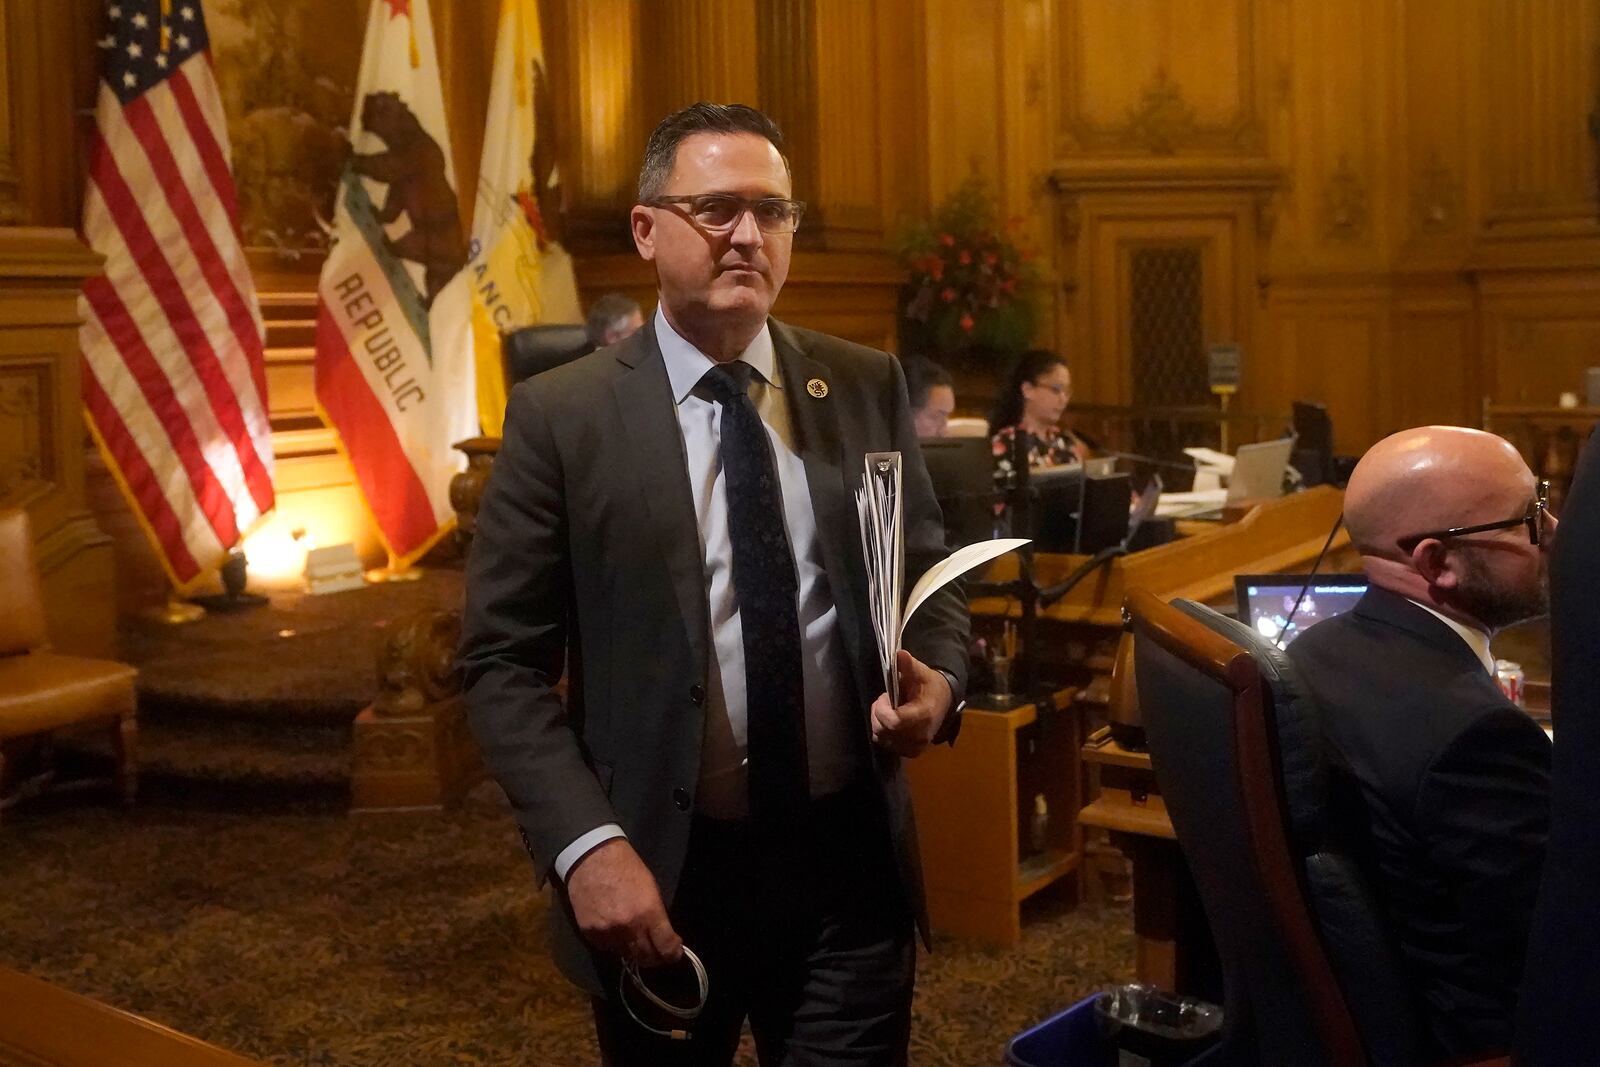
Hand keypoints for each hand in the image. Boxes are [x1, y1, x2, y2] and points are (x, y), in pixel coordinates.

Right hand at [565, 837, 682, 966]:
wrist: (592, 858)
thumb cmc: (626, 868)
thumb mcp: (650, 888)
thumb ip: (656, 917)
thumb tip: (663, 937)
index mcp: (648, 913)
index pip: (666, 947)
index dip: (673, 954)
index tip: (674, 953)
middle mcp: (628, 927)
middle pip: (646, 958)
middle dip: (655, 958)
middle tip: (657, 952)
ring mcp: (607, 932)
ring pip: (625, 955)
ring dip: (633, 951)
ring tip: (634, 939)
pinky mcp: (590, 934)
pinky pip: (606, 948)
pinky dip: (613, 944)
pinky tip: (614, 930)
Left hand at [871, 650, 952, 757]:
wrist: (944, 702)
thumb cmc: (929, 686)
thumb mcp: (921, 672)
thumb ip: (909, 665)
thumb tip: (899, 654)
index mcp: (924, 715)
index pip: (894, 722)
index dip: (881, 710)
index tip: (884, 697)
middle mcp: (920, 735)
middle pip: (884, 730)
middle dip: (878, 713)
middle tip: (887, 701)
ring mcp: (916, 746)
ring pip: (882, 738)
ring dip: (880, 723)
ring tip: (891, 710)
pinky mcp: (911, 752)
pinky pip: (887, 744)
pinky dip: (884, 732)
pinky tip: (892, 721)